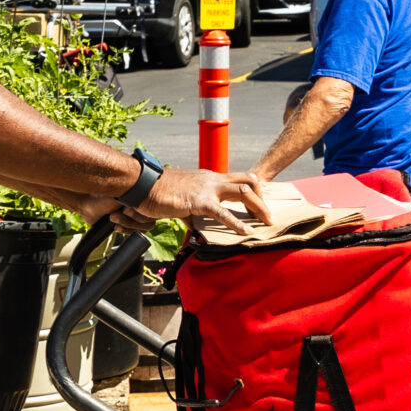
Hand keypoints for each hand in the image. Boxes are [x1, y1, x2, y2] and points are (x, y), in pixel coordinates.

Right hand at [146, 167, 269, 226]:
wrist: (142, 184)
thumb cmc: (158, 192)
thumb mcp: (182, 199)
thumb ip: (193, 210)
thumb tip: (195, 225)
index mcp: (209, 178)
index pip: (239, 179)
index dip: (254, 190)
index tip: (261, 204)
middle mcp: (213, 179)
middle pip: (248, 180)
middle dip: (262, 198)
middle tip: (268, 215)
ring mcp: (208, 188)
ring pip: (243, 190)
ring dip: (258, 207)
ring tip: (266, 222)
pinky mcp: (199, 201)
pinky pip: (223, 212)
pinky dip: (237, 223)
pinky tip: (247, 232)